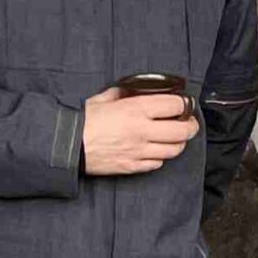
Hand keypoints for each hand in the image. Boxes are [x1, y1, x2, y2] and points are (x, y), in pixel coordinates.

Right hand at [82, 88, 201, 176]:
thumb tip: (130, 90)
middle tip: (190, 123)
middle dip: (191, 126)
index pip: (175, 106)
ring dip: (178, 143)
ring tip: (175, 138)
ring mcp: (140, 151)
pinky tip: (156, 151)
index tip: (185, 104)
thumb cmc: (81, 121)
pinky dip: (160, 158)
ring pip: (174, 150)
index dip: (184, 104)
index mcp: (136, 110)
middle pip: (182, 131)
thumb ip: (120, 93)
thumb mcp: (101, 99)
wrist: (66, 146)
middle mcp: (143, 131)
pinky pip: (157, 164)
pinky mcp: (133, 166)